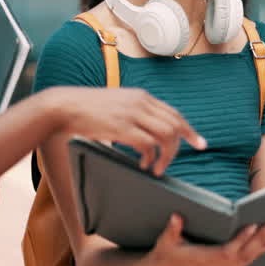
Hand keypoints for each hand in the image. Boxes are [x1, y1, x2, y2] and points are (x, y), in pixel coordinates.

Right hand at [50, 87, 206, 174]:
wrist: (65, 105)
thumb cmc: (88, 109)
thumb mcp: (117, 105)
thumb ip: (134, 114)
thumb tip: (148, 135)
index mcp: (141, 97)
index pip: (174, 113)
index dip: (189, 130)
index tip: (200, 143)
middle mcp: (141, 102)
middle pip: (176, 124)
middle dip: (182, 145)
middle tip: (176, 162)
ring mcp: (132, 113)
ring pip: (166, 135)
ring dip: (166, 156)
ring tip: (156, 168)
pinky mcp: (122, 126)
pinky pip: (148, 144)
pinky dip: (150, 158)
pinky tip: (143, 166)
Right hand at [149, 214, 264, 265]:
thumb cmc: (165, 253)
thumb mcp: (166, 240)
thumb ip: (173, 229)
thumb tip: (176, 217)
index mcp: (203, 261)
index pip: (227, 251)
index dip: (241, 240)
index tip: (253, 226)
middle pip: (242, 255)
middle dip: (260, 240)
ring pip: (246, 260)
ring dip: (262, 246)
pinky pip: (243, 265)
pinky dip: (256, 254)